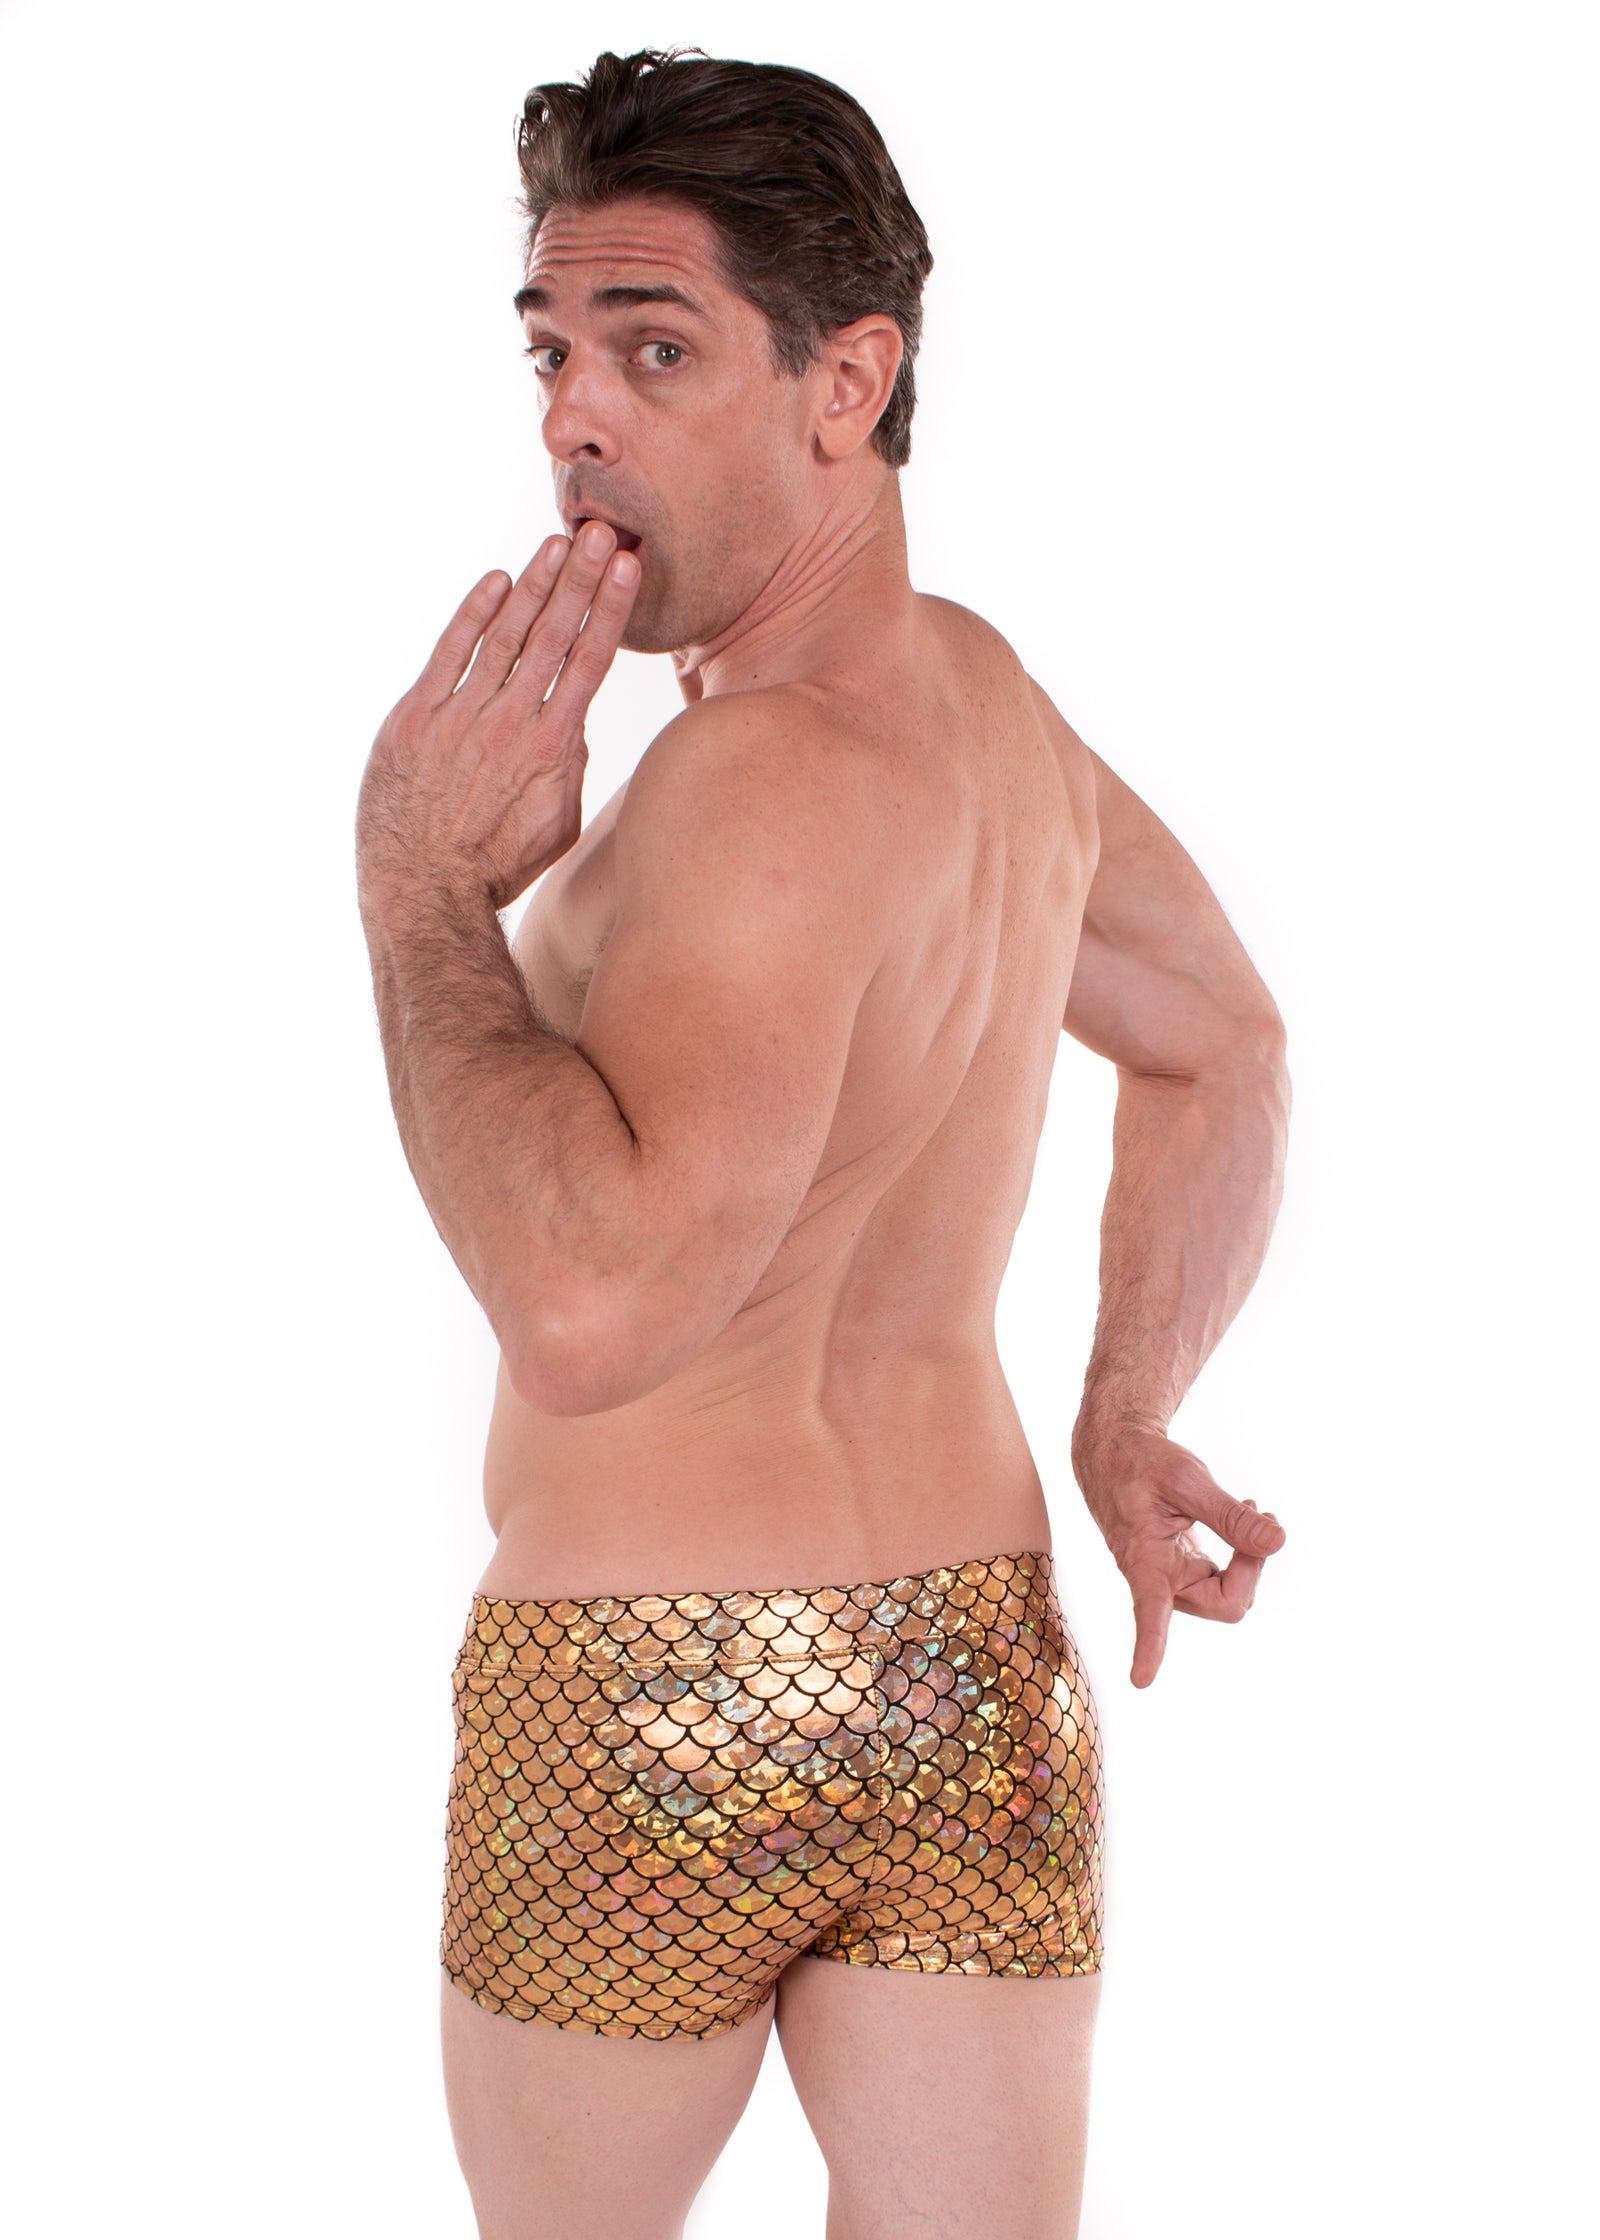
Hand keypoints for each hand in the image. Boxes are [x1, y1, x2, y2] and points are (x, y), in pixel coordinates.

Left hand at [356, 521, 639, 911]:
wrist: (425, 889)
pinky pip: (448, 653)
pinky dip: (473, 614)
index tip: (629, 568)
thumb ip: (572, 766)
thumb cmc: (498, 864)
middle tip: (602, 533)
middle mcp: (509, 722)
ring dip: (534, 585)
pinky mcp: (415, 717)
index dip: (610, 609)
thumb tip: (573, 725)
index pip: (589, 661)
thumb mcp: (559, 823)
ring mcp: (460, 716)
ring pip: (504, 635)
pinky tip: (497, 582)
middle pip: (553, 635)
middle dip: (581, 580)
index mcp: (553, 748)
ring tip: (558, 545)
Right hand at [1070, 1417, 1286, 1688]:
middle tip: (1259, 1512)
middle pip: (1224, 1604)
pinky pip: (1223, 1583)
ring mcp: (1170, 1580)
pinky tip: (1246, 1515)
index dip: (1149, 1646)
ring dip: (1249, 1562)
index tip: (1142, 1680)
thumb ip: (1230, 1516)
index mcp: (1144, 1561)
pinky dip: (1243, 1556)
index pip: (1149, 1611)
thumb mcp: (1187, 1479)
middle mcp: (1157, 1580)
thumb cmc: (1141, 1463)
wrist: (1113, 1453)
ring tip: (1250, 1508)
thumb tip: (1277, 1543)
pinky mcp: (1181, 1571)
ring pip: (1227, 1596)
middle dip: (1252, 1567)